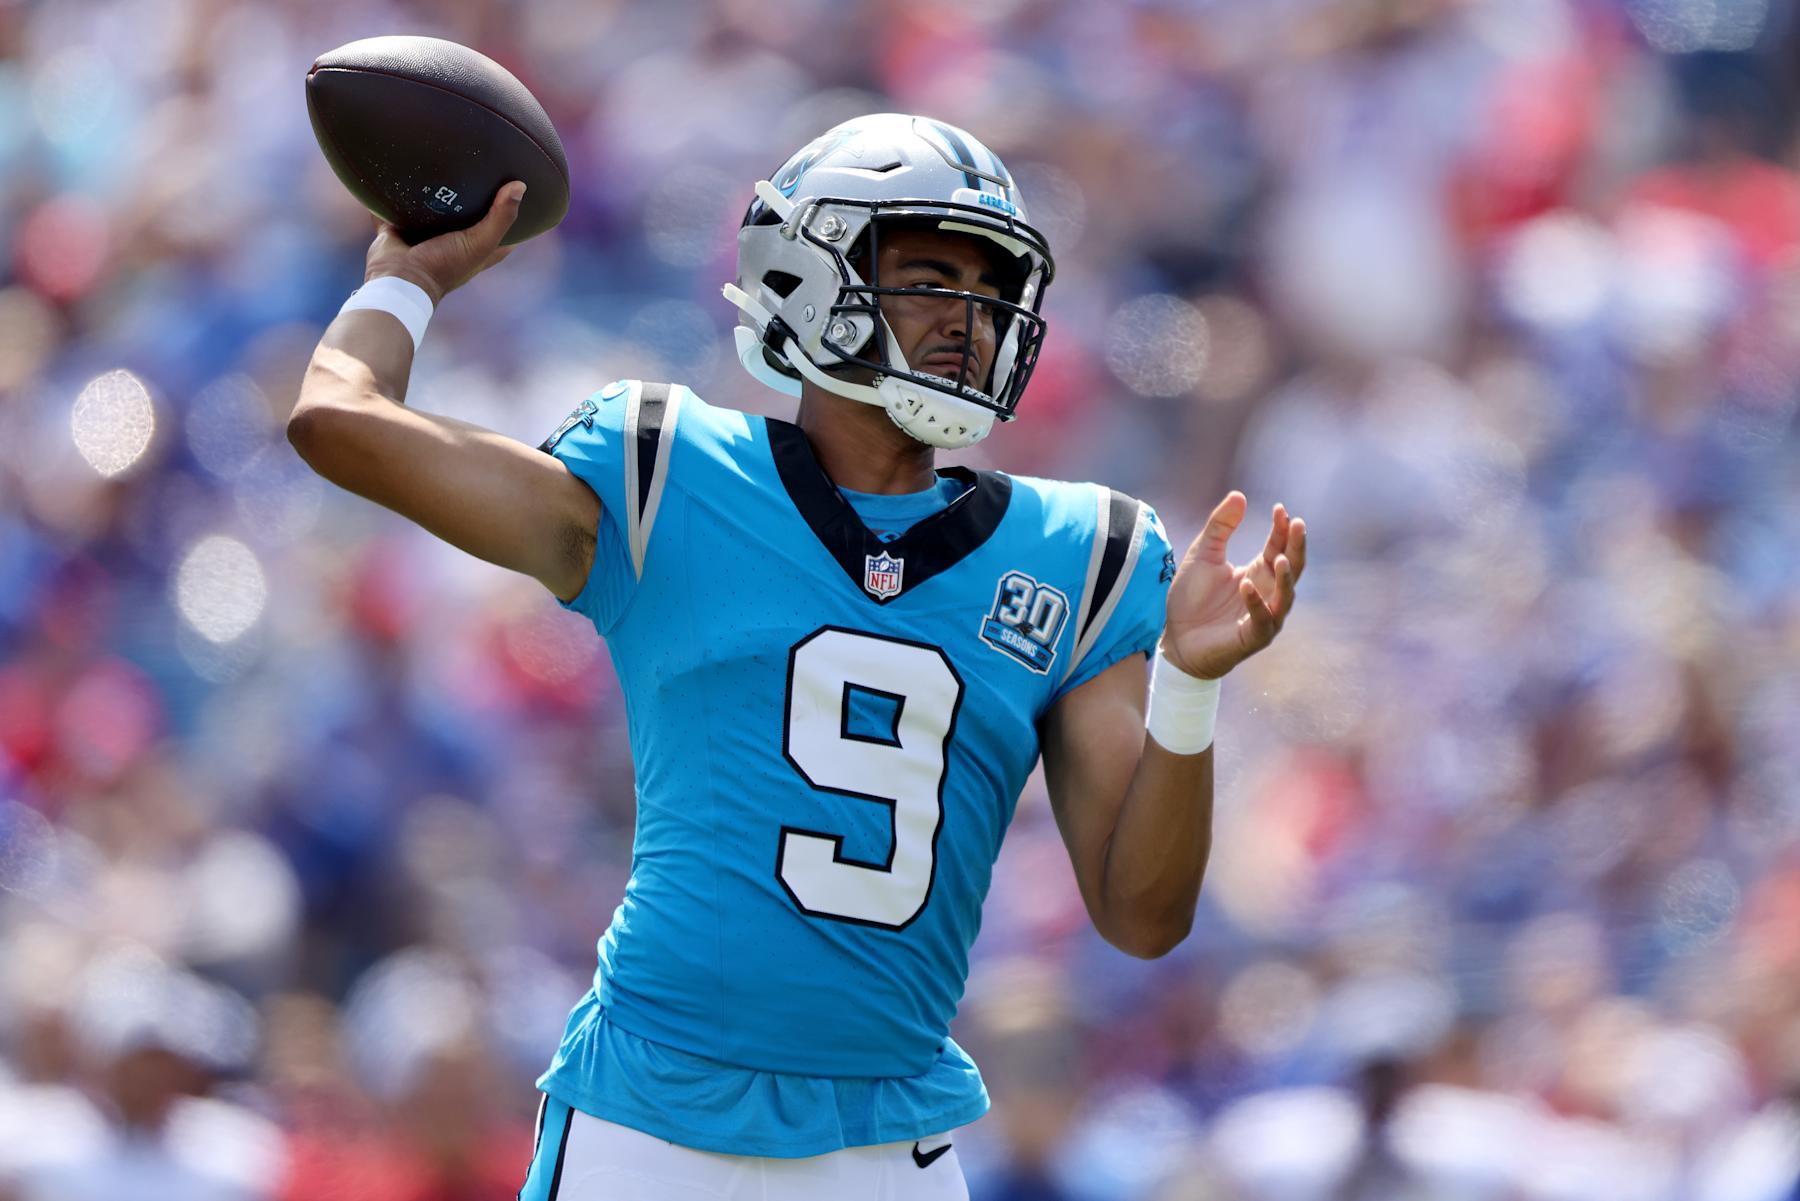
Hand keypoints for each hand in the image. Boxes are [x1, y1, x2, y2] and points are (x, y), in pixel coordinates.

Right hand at [362, 181, 526, 306]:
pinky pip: (398, 205)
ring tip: (444, 158)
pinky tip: (404, 167)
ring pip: (433, 208)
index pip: (501, 232)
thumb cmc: (444, 265)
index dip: (510, 215)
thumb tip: (520, 186)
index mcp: (475, 250)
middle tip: (479, 165)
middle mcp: (452, 243)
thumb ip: (501, 217)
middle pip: (467, 215)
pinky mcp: (399, 227)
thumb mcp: (480, 242)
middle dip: (472, 196)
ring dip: (436, 191)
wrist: (398, 277)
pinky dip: (399, 191)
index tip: (516, 190)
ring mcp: (424, 235)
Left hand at [1160, 492, 1305, 679]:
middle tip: (1298, 525)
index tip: (1280, 508)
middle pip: (1291, 568)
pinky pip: (1261, 620)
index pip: (1277, 546)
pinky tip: (1246, 586)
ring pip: (1285, 596)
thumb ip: (1220, 527)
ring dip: (1284, 578)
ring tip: (1279, 558)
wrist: (1175, 640)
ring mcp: (1264, 617)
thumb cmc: (1192, 600)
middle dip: (1296, 547)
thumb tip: (1239, 494)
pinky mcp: (1252, 638)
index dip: (1282, 529)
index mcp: (1258, 572)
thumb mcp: (1203, 555)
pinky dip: (1255, 603)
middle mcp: (1267, 593)